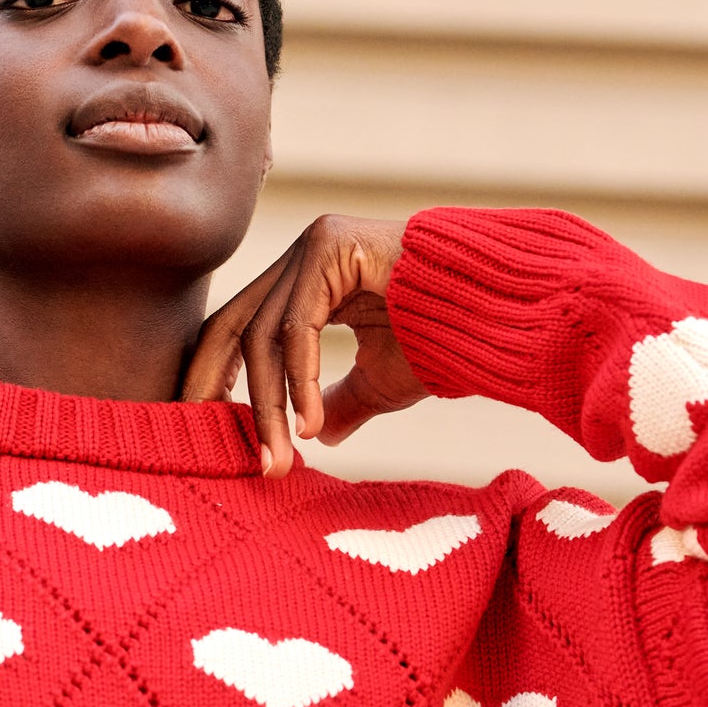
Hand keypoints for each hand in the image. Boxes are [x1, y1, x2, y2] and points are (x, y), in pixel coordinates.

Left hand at [182, 215, 428, 474]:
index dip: (216, 380)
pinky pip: (300, 326)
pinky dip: (299, 382)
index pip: (240, 330)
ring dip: (266, 407)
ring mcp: (314, 247)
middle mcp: (302, 257)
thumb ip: (341, 401)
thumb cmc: (449, 338)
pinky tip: (308, 427)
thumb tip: (317, 436)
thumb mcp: (379, 380)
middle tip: (207, 452)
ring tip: (276, 460)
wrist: (502, 311)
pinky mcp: (332, 248)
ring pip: (264, 335)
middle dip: (212, 390)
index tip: (205, 435)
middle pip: (233, 327)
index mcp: (306, 281)